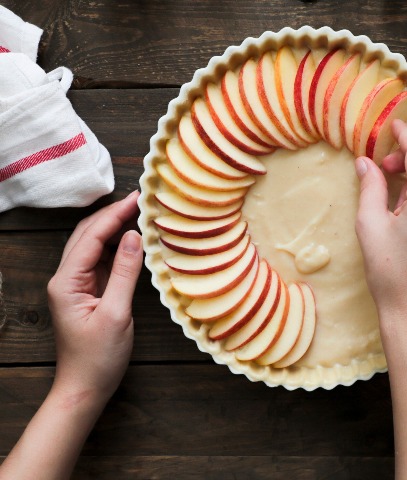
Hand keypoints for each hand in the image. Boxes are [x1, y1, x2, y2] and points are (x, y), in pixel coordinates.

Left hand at [47, 191, 142, 403]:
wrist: (85, 387)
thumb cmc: (99, 357)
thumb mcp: (117, 313)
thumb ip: (126, 273)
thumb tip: (135, 237)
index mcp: (67, 282)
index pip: (92, 237)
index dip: (115, 215)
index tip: (139, 198)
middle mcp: (66, 279)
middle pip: (88, 235)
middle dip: (113, 214)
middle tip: (142, 200)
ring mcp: (76, 285)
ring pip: (94, 246)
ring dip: (115, 228)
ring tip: (141, 214)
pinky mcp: (88, 293)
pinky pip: (102, 261)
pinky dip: (118, 247)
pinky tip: (135, 240)